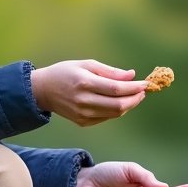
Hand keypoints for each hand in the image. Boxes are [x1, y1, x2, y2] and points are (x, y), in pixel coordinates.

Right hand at [30, 60, 148, 126]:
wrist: (42, 90)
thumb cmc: (65, 72)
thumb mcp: (86, 64)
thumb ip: (110, 71)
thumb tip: (131, 75)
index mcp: (85, 83)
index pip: (116, 89)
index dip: (134, 88)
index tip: (145, 83)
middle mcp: (84, 100)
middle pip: (118, 105)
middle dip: (135, 99)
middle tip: (143, 91)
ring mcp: (83, 114)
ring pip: (114, 114)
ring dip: (129, 106)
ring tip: (135, 96)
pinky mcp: (82, 122)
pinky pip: (106, 118)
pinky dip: (117, 111)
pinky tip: (120, 102)